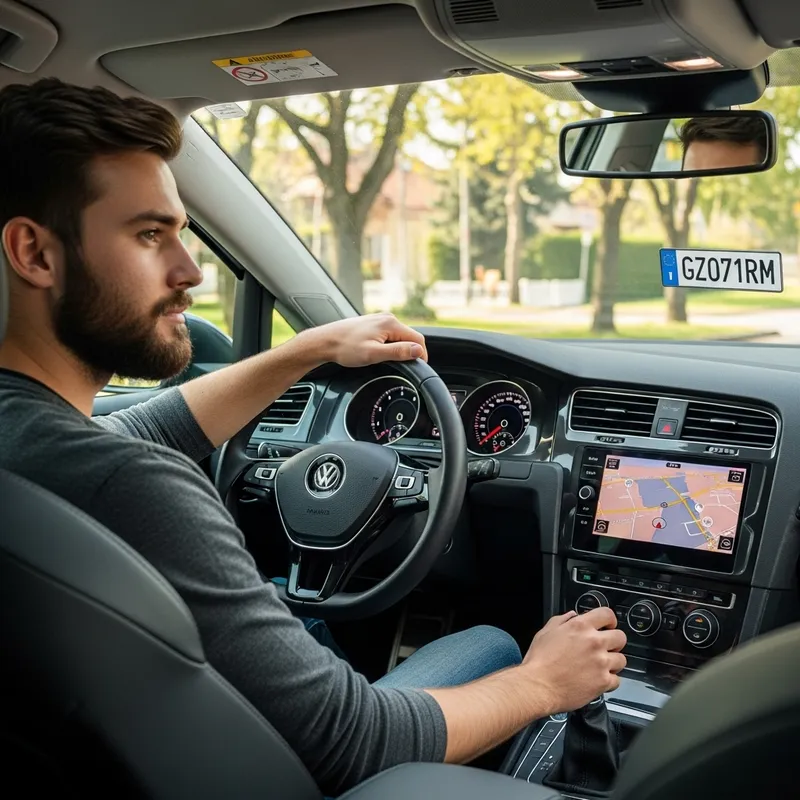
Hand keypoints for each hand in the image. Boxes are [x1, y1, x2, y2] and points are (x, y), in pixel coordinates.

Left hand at [302, 313, 427, 367]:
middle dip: (410, 352)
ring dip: (400, 349)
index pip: (418, 339)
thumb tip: (418, 351)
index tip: (420, 367)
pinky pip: (390, 335)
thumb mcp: (374, 354)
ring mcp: (380, 320)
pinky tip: (380, 353)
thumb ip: (398, 352)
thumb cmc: (345, 348)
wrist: (325, 341)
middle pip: (410, 337)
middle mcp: (387, 318)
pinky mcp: (374, 324)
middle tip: (404, 368)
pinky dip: (391, 346)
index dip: (422, 355)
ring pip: (400, 337)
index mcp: (390, 323)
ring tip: (389, 361)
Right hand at [521, 608, 626, 714]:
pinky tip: (597, 680)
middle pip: (620, 637)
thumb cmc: (539, 661)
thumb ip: (562, 620)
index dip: (609, 620)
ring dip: (612, 662)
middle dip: (614, 642)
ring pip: (622, 659)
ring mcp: (601, 662)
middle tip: (604, 648)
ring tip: (599, 666)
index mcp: (580, 626)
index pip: (607, 614)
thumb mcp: (546, 632)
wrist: (538, 686)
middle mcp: (594, 642)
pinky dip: (608, 681)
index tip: (608, 626)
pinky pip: (616, 680)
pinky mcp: (603, 681)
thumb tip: (572, 616)